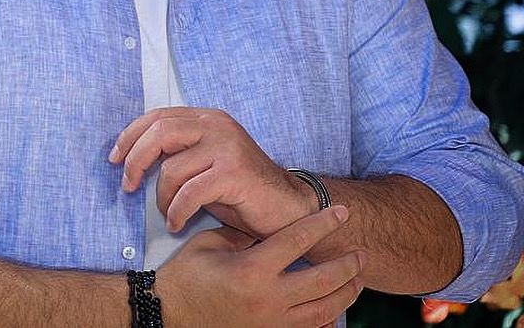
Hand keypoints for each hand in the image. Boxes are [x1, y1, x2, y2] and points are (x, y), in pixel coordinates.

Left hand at [110, 107, 318, 238]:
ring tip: (167, 213)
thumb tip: (133, 160)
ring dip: (161, 197)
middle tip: (127, 185)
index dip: (130, 135)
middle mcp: (217, 125)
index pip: (158, 116)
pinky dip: (177, 211)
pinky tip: (177, 223)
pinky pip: (189, 193)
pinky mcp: (234, 173)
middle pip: (159, 132)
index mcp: (207, 118)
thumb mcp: (206, 163)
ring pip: (172, 168)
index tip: (115, 158)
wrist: (290, 209)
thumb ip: (178, 153)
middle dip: (135, 160)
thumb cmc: (242, 191)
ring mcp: (227, 147)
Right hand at [156, 207, 363, 327]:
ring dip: (346, 294)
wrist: (170, 313)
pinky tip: (335, 309)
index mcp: (252, 269)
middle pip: (324, 280)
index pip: (298, 241)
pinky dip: (327, 320)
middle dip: (348, 266)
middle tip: (361, 254)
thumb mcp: (209, 244)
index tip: (340, 213)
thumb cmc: (185, 276)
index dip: (322, 224)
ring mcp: (272, 322)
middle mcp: (268, 297)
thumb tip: (266, 230)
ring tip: (357, 281)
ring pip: (325, 310)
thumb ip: (242, 235)